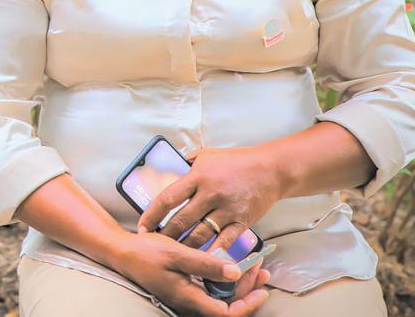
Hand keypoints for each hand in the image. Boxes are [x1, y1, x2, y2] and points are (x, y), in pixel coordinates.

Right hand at [107, 230, 268, 315]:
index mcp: (188, 297)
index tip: (261, 289)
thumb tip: (234, 272)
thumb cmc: (145, 252)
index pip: (226, 313)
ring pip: (221, 297)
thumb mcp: (176, 253)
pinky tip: (231, 264)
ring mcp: (188, 296)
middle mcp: (189, 301)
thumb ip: (205, 264)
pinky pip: (212, 290)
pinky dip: (225, 278)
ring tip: (252, 265)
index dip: (247, 304)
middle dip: (248, 289)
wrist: (122, 252)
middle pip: (227, 306)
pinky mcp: (186, 288)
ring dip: (239, 284)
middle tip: (261, 268)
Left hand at [136, 146, 284, 254]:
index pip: (167, 198)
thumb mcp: (207, 155)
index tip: (143, 226)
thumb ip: (187, 163)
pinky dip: (211, 253)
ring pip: (199, 234)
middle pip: (181, 221)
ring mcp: (226, 209)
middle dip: (165, 235)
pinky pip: (223, 242)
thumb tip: (167, 167)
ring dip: (184, 246)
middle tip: (156, 245)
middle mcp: (210, 194)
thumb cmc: (237, 161)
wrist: (271, 169)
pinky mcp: (241, 221)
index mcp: (198, 176)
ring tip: (174, 253)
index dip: (152, 215)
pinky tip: (201, 261)